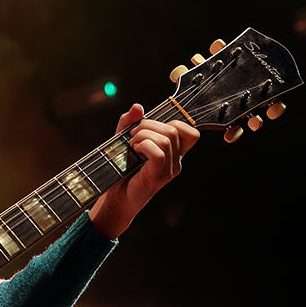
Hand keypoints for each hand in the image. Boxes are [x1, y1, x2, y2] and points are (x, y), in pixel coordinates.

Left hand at [88, 103, 198, 238]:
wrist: (115, 199)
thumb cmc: (121, 172)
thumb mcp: (123, 141)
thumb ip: (129, 123)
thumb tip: (138, 107)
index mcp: (174, 153)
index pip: (191, 132)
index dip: (173, 122)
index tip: (150, 128)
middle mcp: (176, 162)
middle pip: (175, 129)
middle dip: (149, 125)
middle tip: (132, 135)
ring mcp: (169, 170)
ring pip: (166, 139)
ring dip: (143, 135)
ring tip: (131, 144)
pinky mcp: (158, 176)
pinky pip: (158, 152)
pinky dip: (143, 145)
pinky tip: (133, 150)